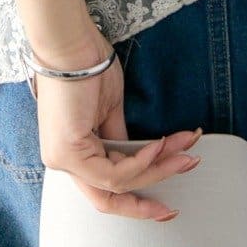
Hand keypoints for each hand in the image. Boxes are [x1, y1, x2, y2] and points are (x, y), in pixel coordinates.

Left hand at [29, 20, 203, 221]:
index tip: (165, 202)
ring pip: (117, 184)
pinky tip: (160, 145)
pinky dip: (141, 162)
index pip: (105, 186)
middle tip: (177, 202)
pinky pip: (112, 173)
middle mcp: (63, 162)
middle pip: (108, 198)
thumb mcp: (109, 109)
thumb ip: (119, 139)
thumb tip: (141, 158)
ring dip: (157, 170)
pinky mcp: (68, 153)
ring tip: (184, 154)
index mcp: (71, 151)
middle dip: (145, 204)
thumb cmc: (86, 65)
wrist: (69, 43)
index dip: (137, 196)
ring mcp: (62, 160)